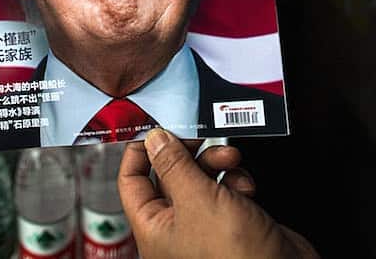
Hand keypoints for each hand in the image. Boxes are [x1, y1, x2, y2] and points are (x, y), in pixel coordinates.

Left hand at [119, 128, 318, 258]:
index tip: (154, 128)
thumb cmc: (236, 256)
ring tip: (230, 160)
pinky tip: (244, 186)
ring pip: (200, 179)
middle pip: (169, 175)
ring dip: (215, 164)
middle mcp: (175, 228)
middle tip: (200, 137)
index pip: (131, 182)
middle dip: (188, 154)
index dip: (140, 152)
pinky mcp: (230, 222)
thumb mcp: (198, 199)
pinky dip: (235, 181)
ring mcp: (203, 225)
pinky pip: (224, 189)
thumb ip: (174, 165)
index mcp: (154, 228)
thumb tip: (154, 139)